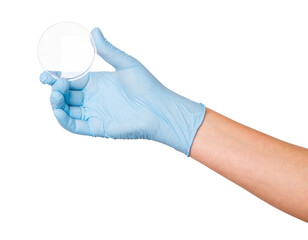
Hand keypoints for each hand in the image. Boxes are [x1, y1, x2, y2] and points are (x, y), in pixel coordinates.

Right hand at [40, 27, 204, 155]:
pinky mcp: (97, 127)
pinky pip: (75, 126)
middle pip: (66, 94)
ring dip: (56, 103)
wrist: (159, 109)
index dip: (57, 77)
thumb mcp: (126, 64)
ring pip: (67, 110)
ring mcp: (94, 113)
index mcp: (97, 83)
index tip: (47, 73)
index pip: (71, 80)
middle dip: (55, 88)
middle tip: (54, 83)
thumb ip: (108, 50)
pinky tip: (59, 110)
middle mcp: (93, 98)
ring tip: (56, 93)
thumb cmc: (147, 86)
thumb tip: (94, 31)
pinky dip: (63, 120)